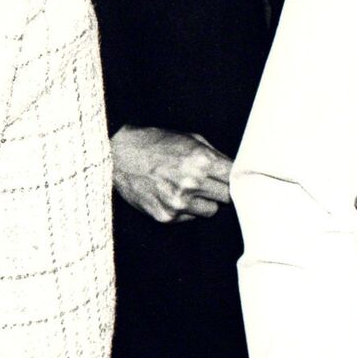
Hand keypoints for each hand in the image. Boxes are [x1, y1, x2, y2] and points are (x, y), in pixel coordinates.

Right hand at [110, 125, 232, 222]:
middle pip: (227, 198)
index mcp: (201, 161)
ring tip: (189, 187)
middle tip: (211, 182)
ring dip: (205, 202)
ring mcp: (178, 203)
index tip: (235, 179)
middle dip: (222, 190)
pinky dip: (187, 209)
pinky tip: (173, 193)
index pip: (235, 179)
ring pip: (211, 211)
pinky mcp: (166, 216)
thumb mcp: (191, 138)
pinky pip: (190, 218)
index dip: (236, 178)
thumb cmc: (157, 142)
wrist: (119, 154)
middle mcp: (191, 184)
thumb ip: (215, 156)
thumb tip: (236, 170)